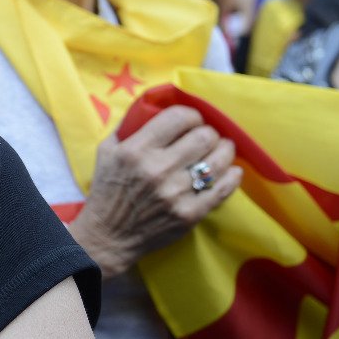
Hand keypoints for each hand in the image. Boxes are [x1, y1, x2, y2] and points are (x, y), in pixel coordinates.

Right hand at [72, 106, 242, 277]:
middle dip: (208, 133)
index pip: (180, 118)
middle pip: (204, 136)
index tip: (192, 122)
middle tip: (206, 137)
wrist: (109, 235)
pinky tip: (231, 170)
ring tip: (222, 150)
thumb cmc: (108, 189)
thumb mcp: (107, 150)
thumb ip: (130, 125)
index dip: (192, 115)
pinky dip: (232, 176)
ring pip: (218, 160)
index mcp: (137, 149)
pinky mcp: (190, 214)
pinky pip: (223, 188)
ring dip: (224, 150)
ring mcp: (176, 193)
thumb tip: (155, 103)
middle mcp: (158, 169)